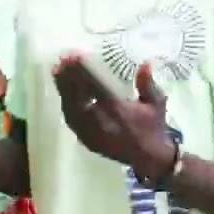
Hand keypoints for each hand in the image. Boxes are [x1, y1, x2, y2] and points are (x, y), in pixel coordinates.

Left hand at [53, 55, 174, 181]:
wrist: (149, 158)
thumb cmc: (153, 127)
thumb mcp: (156, 103)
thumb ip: (147, 84)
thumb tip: (146, 63)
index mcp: (117, 109)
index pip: (95, 86)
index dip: (83, 70)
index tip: (75, 55)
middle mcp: (100, 121)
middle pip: (78, 95)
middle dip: (69, 76)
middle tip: (62, 59)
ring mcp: (91, 132)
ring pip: (71, 107)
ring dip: (63, 88)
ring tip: (57, 71)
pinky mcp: (86, 140)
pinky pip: (72, 120)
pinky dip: (66, 104)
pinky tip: (63, 92)